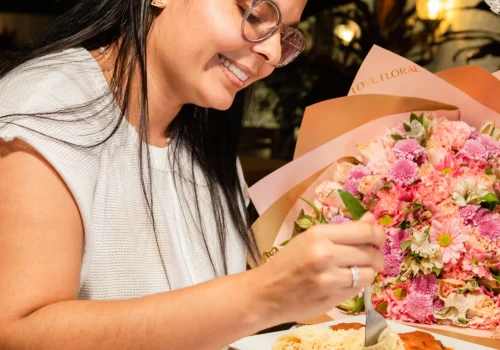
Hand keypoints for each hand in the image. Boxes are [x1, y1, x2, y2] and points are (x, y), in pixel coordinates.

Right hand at [255, 212, 385, 323]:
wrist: (266, 292)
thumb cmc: (288, 262)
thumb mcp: (311, 239)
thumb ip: (343, 231)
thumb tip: (372, 220)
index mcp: (319, 235)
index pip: (365, 232)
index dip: (378, 235)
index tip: (378, 239)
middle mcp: (326, 255)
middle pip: (371, 254)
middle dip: (376, 256)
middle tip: (368, 257)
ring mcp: (330, 279)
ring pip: (369, 274)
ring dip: (367, 273)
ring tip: (355, 271)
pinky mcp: (332, 299)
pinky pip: (358, 290)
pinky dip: (355, 286)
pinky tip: (342, 283)